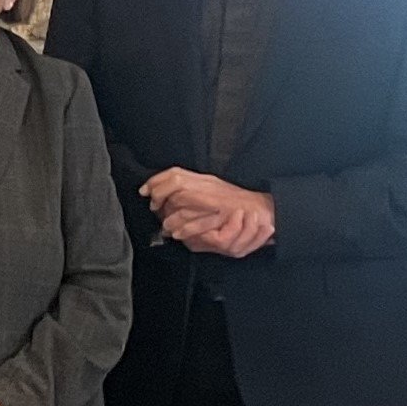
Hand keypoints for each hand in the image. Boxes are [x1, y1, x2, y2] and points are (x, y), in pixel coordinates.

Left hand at [142, 168, 276, 257]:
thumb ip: (190, 188)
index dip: (156, 181)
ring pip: (182, 199)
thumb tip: (162, 194)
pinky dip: (184, 227)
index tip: (145, 191)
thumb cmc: (234, 202)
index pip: (174, 172)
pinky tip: (179, 233)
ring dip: (170, 215)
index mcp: (204, 179)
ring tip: (166, 225)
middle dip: (159, 195)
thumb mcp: (211, 189)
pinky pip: (196, 218)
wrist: (261, 209)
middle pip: (175, 181)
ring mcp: (213, 197)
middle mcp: (208, 184)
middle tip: (154, 207)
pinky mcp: (219, 212)